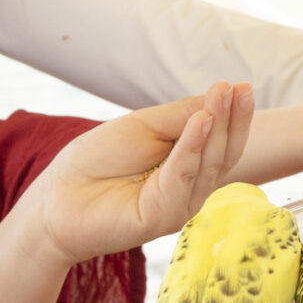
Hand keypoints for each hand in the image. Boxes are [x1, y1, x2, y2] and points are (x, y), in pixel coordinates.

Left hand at [34, 83, 252, 261]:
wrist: (59, 195)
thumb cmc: (98, 160)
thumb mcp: (145, 127)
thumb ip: (181, 116)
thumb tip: (221, 96)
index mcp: (188, 167)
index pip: (221, 141)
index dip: (235, 115)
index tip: (243, 86)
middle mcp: (190, 188)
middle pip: (223, 154)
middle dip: (234, 120)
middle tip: (242, 89)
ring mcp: (178, 205)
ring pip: (208, 165)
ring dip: (218, 128)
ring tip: (223, 97)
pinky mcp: (161, 217)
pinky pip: (182, 177)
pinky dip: (192, 148)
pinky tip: (201, 120)